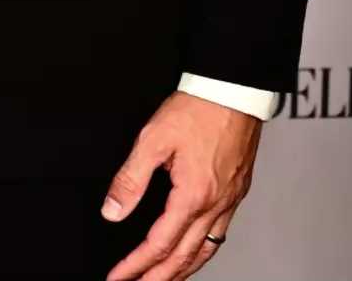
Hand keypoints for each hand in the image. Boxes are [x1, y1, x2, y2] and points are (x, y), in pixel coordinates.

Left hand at [102, 92, 260, 280]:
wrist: (234, 90)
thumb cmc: (199, 109)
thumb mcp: (153, 140)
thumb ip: (130, 179)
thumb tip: (113, 210)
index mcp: (193, 194)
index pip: (159, 244)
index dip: (136, 265)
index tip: (119, 277)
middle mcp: (215, 203)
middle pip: (185, 257)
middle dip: (158, 278)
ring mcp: (230, 199)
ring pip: (206, 250)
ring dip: (183, 271)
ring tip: (164, 280)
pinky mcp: (237, 191)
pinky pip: (220, 233)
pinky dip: (203, 251)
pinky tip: (194, 251)